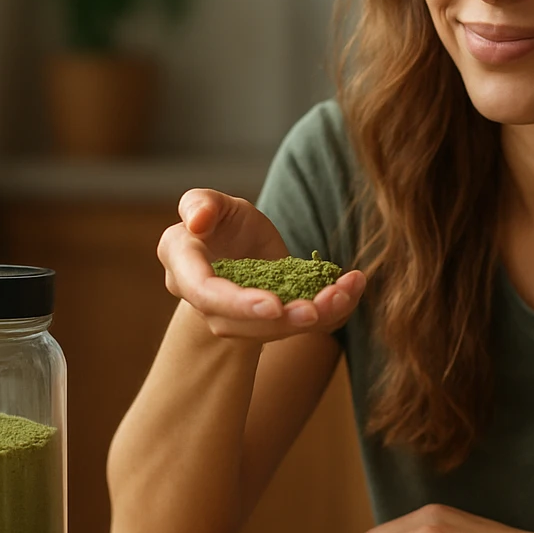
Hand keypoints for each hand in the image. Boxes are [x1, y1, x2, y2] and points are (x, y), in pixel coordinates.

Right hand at [158, 188, 365, 340]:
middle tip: (316, 310)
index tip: (274, 304)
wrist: (236, 251)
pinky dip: (328, 312)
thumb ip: (201, 204)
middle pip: (239, 321)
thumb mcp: (213, 202)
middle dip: (281, 319)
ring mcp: (233, 320)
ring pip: (270, 330)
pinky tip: (351, 289)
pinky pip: (297, 325)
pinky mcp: (267, 325)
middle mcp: (203, 301)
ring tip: (342, 295)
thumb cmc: (221, 222)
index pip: (204, 291)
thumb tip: (197, 221)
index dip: (237, 303)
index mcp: (182, 265)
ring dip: (311, 318)